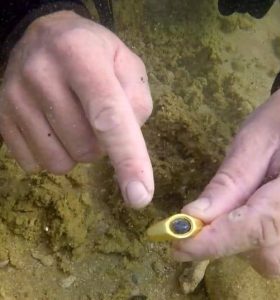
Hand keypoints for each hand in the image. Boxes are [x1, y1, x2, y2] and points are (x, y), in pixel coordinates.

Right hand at [0, 11, 153, 208]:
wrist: (45, 36)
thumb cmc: (95, 53)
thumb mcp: (128, 66)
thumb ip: (137, 104)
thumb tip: (127, 152)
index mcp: (82, 55)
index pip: (108, 117)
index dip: (127, 158)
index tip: (140, 197)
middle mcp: (41, 73)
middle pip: (86, 147)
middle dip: (101, 145)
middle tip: (96, 118)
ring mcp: (15, 97)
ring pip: (60, 162)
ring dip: (78, 151)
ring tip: (75, 121)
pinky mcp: (0, 117)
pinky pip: (35, 163)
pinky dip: (54, 153)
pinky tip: (53, 126)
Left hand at [173, 82, 279, 276]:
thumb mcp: (253, 143)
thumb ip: (227, 183)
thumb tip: (192, 218)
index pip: (259, 226)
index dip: (217, 241)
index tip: (178, 246)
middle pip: (269, 256)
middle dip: (230, 242)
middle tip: (205, 217)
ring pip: (275, 259)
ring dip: (244, 244)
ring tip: (235, 207)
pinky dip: (258, 242)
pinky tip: (250, 214)